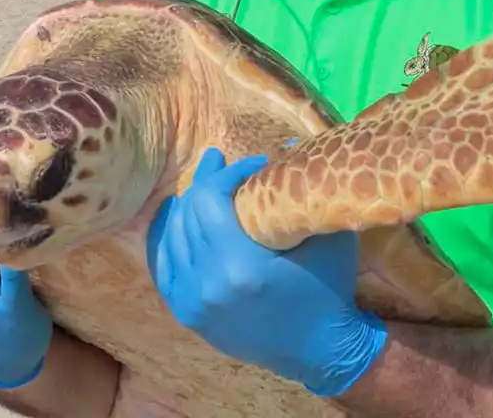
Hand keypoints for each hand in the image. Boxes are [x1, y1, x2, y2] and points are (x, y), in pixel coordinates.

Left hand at [146, 147, 387, 396]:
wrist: (320, 350)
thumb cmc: (328, 290)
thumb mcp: (326, 238)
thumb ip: (305, 191)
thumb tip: (291, 142)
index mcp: (238, 266)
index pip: (208, 200)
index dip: (226, 174)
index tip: (253, 165)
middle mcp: (206, 284)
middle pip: (187, 214)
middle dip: (205, 182)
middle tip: (222, 163)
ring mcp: (191, 302)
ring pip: (171, 236)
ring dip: (187, 207)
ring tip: (205, 186)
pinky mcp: (187, 313)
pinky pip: (164, 264)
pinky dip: (169, 237)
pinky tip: (179, 217)